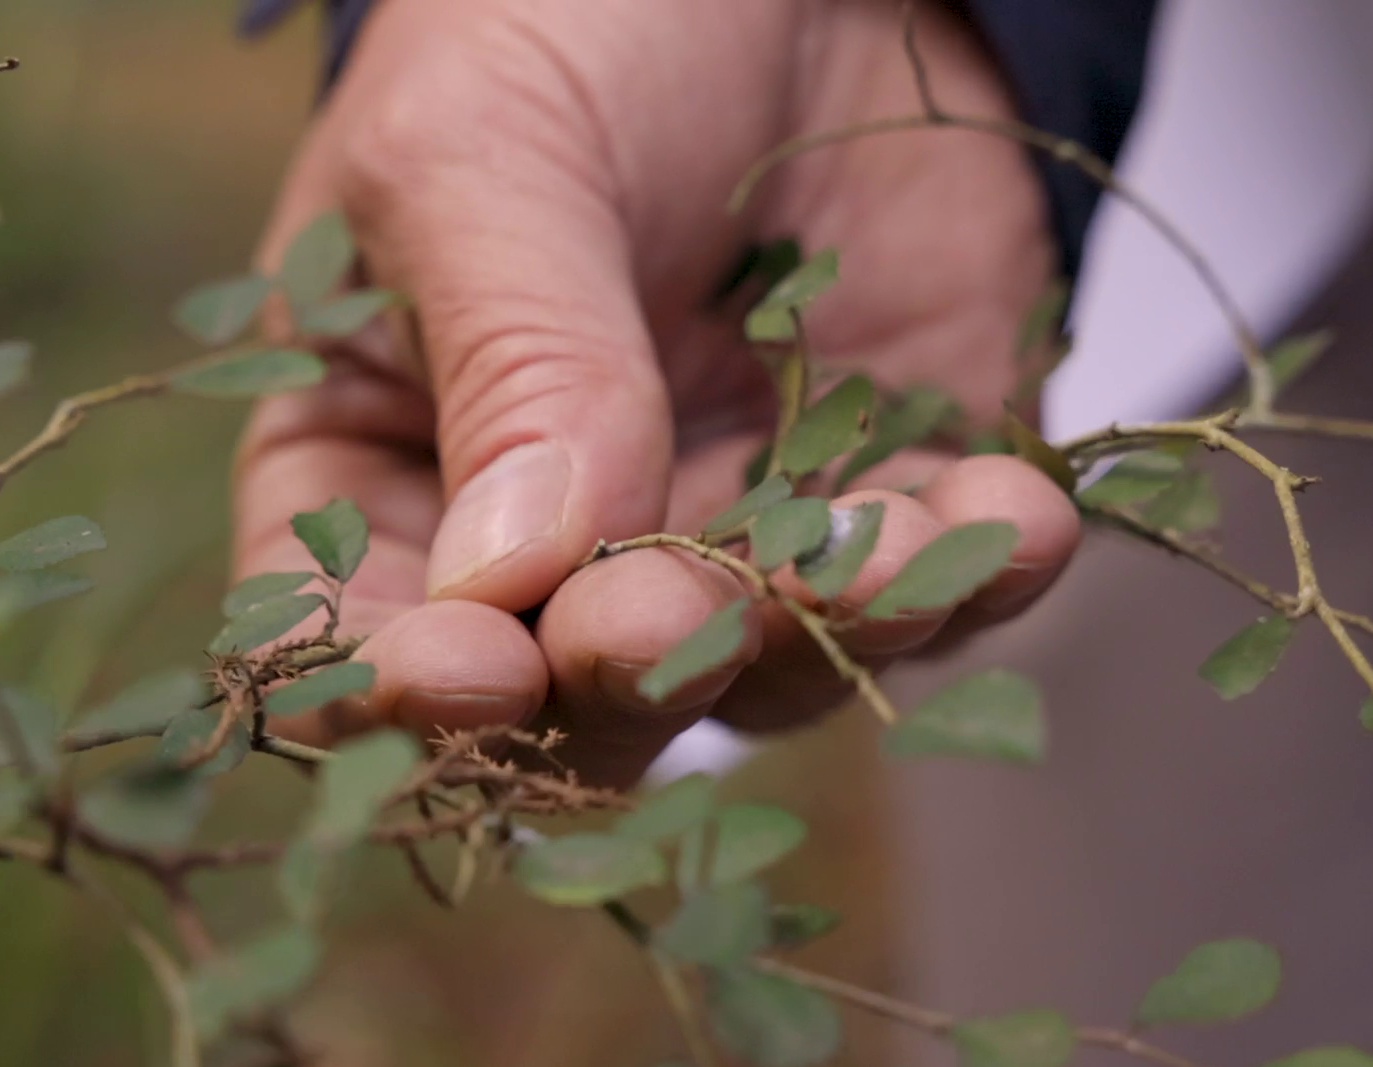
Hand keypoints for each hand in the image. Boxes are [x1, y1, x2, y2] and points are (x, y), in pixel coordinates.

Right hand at [232, 0, 1081, 786]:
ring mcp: (726, 514)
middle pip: (569, 693)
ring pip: (763, 667)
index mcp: (389, 455)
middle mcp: (553, 528)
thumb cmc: (566, 13)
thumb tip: (514, 579)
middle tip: (649, 619)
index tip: (469, 668)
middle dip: (617, 677)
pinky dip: (979, 574)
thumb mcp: (485, 154)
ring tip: (876, 554)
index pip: (358, 629)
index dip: (401, 687)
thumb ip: (509, 360)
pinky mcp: (881, 480)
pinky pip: (934, 585)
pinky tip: (1013, 517)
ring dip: (817, 635)